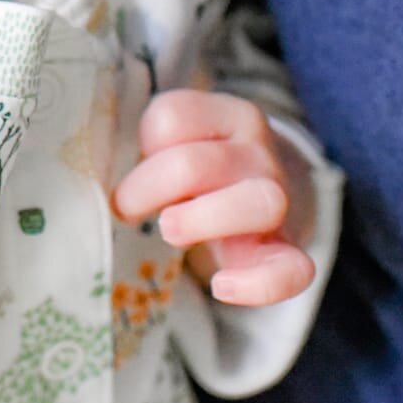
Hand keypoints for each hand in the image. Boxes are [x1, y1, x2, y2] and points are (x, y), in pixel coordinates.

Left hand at [112, 90, 316, 306]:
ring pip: (256, 203)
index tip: (141, 158)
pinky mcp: (288, 250)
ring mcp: (279, 200)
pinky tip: (223, 287)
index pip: (174, 116)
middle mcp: (259, 152)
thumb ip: (155, 147)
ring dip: (199, 221)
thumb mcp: (185, 139)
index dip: (145, 139)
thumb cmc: (209, 166)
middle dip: (150, 188)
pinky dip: (258, 284)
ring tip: (169, 230)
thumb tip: (111, 185)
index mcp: (228, 116)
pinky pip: (291, 270)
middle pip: (195, 165)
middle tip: (127, 207)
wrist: (275, 190)